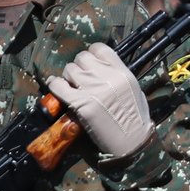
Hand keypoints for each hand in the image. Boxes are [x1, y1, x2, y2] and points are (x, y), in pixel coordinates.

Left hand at [46, 44, 151, 159]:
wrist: (132, 142)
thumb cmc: (135, 118)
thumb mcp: (133, 89)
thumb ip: (117, 75)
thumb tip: (99, 66)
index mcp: (123, 73)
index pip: (100, 48)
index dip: (91, 54)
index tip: (89, 64)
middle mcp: (108, 78)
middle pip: (82, 58)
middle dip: (78, 66)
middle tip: (79, 78)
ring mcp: (94, 90)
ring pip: (70, 69)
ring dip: (68, 77)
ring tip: (72, 86)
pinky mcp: (81, 104)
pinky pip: (59, 85)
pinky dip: (55, 85)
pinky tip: (56, 87)